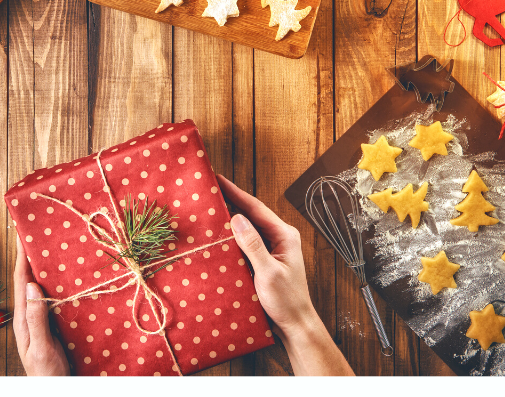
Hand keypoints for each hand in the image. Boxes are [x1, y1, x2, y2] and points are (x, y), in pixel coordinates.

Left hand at [13, 235, 69, 375]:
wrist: (54, 391)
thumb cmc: (46, 374)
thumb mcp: (41, 346)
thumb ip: (36, 317)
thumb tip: (32, 284)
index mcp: (23, 318)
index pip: (21, 279)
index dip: (21, 255)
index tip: (22, 232)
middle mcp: (30, 314)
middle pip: (29, 278)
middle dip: (31, 254)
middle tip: (38, 231)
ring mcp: (40, 319)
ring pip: (41, 285)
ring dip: (44, 265)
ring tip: (51, 245)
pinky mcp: (52, 324)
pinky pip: (52, 297)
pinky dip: (56, 281)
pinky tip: (65, 275)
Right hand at [216, 175, 353, 375]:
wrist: (294, 324)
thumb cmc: (286, 300)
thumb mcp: (268, 273)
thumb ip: (253, 246)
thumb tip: (237, 219)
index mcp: (284, 235)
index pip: (256, 208)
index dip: (236, 193)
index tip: (219, 180)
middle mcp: (279, 237)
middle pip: (251, 214)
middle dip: (231, 202)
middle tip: (209, 191)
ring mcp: (272, 248)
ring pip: (248, 228)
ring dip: (231, 220)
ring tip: (210, 209)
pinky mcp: (264, 259)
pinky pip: (246, 243)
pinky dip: (233, 238)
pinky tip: (219, 236)